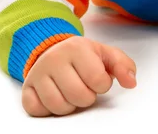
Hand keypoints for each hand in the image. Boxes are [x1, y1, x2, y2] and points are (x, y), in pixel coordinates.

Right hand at [22, 36, 136, 116]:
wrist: (54, 50)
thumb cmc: (84, 56)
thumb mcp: (106, 54)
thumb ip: (123, 65)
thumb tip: (131, 82)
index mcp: (77, 47)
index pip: (97, 80)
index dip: (102, 85)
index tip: (98, 78)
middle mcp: (55, 58)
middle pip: (78, 96)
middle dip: (87, 97)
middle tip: (84, 87)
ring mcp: (38, 73)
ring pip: (58, 106)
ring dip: (69, 105)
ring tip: (71, 92)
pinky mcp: (26, 87)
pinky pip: (37, 110)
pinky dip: (49, 110)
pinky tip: (56, 96)